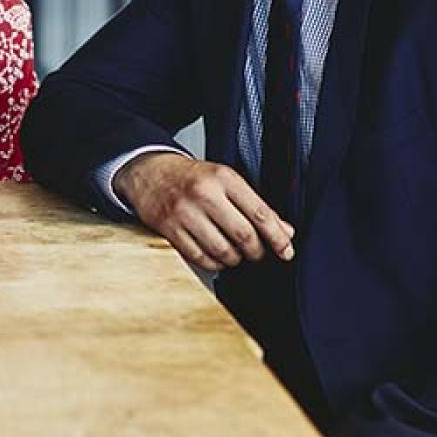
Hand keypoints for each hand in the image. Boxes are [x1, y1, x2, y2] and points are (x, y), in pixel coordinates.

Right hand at [114, 152, 294, 271]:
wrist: (150, 172)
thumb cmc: (192, 178)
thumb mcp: (226, 181)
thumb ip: (255, 206)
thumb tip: (285, 231)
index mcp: (224, 178)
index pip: (260, 213)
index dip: (277, 237)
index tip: (286, 250)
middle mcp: (205, 194)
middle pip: (244, 235)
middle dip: (257, 252)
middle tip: (259, 253)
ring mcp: (185, 212)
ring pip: (223, 251)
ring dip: (236, 260)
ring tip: (236, 254)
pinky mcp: (169, 229)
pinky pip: (200, 258)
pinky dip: (214, 264)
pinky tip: (217, 257)